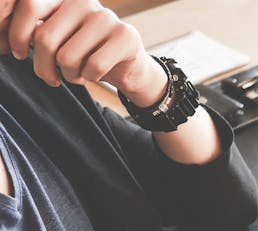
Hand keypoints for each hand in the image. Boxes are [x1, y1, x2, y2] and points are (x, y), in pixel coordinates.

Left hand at [1, 0, 165, 105]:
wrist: (129, 67)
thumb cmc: (86, 54)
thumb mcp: (57, 39)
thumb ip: (36, 33)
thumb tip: (6, 42)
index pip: (29, 6)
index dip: (15, 34)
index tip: (16, 53)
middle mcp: (84, 1)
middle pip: (44, 38)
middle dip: (43, 67)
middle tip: (50, 77)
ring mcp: (106, 17)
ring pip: (67, 57)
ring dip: (68, 75)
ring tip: (76, 74)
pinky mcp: (126, 36)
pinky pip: (93, 66)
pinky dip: (89, 78)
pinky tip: (92, 75)